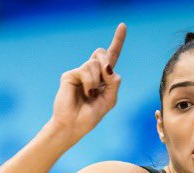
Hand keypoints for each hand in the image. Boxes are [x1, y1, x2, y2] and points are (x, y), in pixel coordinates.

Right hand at [49, 23, 126, 142]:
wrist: (73, 126)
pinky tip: (86, 93)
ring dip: (98, 80)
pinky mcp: (70, 75)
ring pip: (96, 63)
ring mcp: (80, 72)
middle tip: (104, 78)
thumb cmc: (90, 116)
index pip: (112, 56)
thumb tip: (108, 66)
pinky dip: (90, 83)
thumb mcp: (110, 100)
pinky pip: (86, 70)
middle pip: (102, 53)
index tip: (123, 25)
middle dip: (107, 62)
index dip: (118, 41)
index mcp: (103, 78)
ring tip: (90, 94)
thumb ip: (114, 82)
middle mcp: (91, 72)